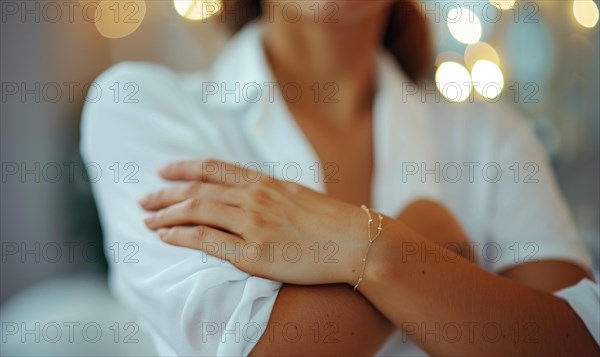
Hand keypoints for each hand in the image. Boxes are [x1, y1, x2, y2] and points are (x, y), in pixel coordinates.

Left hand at [140, 159, 367, 284]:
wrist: (356, 240)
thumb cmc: (330, 219)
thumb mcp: (297, 194)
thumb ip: (268, 191)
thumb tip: (248, 191)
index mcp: (265, 181)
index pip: (213, 168)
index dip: (183, 168)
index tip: (163, 171)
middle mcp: (255, 197)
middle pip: (197, 190)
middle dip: (165, 194)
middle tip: (143, 199)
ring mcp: (253, 224)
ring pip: (196, 212)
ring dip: (166, 215)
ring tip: (148, 220)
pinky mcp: (255, 253)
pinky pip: (207, 242)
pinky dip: (181, 237)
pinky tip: (166, 237)